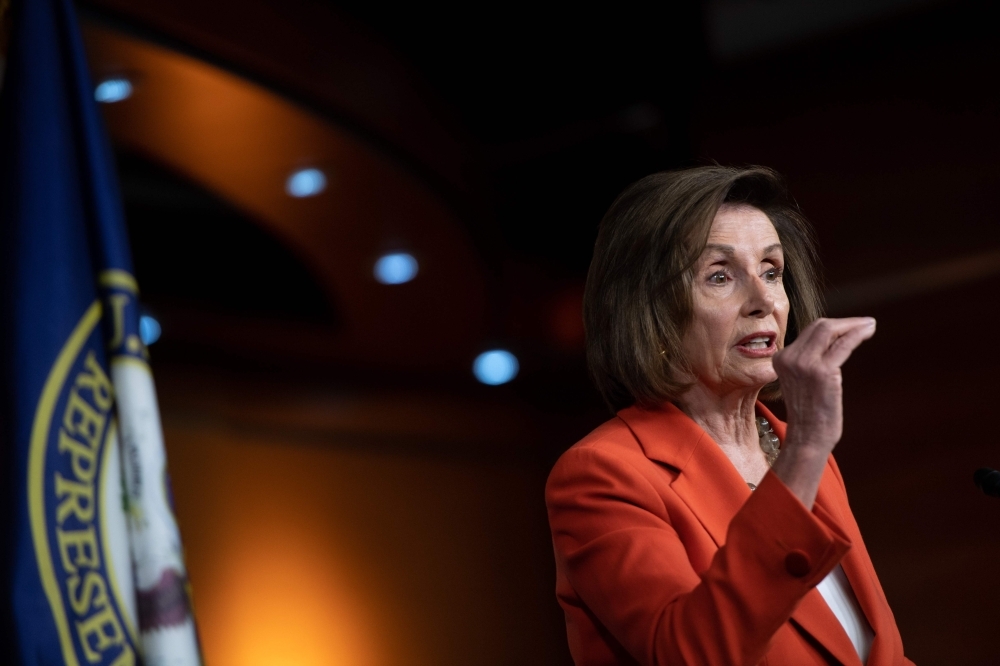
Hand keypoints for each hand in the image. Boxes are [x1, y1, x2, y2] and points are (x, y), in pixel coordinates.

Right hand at [770, 317, 875, 506]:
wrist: (808, 437)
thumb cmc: (809, 413)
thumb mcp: (800, 381)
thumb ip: (808, 361)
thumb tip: (834, 341)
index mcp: (781, 359)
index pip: (809, 332)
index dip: (833, 326)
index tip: (851, 326)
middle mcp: (789, 358)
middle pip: (819, 326)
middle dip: (844, 322)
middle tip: (864, 324)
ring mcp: (804, 364)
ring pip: (830, 330)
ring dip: (854, 325)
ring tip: (870, 325)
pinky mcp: (822, 371)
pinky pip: (843, 344)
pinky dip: (858, 334)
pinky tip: (868, 332)